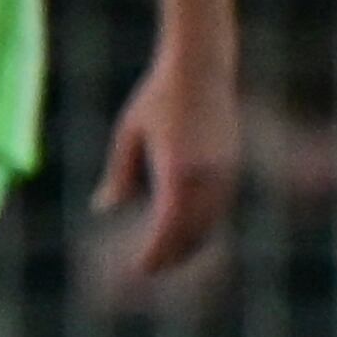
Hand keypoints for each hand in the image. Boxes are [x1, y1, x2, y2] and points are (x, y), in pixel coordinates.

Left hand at [97, 37, 240, 273]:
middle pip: (192, 232)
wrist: (201, 67)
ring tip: (166, 256)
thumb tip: (103, 208)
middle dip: (172, 255)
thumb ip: (119, 174)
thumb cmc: (157, 97)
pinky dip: (204, 225)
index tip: (140, 268)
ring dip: (190, 243)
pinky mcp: (233, 165)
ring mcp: (225, 172)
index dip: (155, 252)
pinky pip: (220, 208)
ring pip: (210, 223)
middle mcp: (207, 176)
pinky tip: (186, 230)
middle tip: (148, 269)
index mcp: (178, 170)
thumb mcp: (129, 134)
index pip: (168, 227)